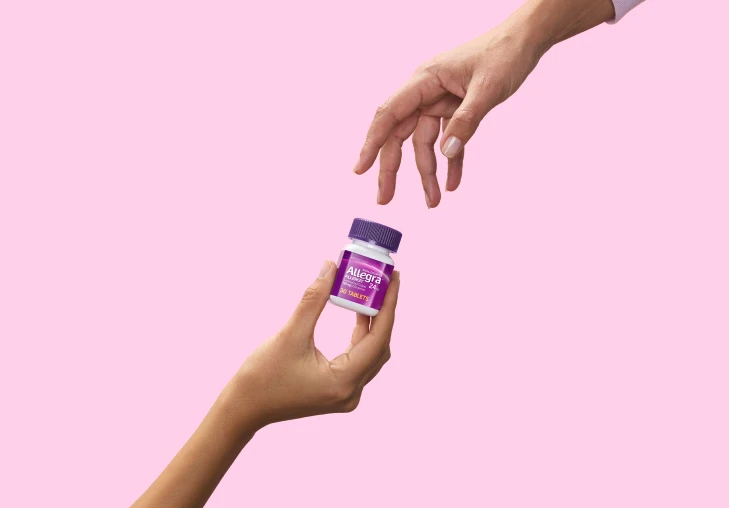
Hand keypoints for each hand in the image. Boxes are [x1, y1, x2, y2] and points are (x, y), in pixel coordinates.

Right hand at [231, 260, 399, 426]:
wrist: (244, 408)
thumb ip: (313, 300)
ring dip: (373, 323)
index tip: (393, 278)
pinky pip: (360, 359)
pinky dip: (362, 336)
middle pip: (380, 346)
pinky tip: (358, 314)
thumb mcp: (289, 334)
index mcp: (343, 381)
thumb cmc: (262, 376)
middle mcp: (351, 392)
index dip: (388, 305)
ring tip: (373, 292)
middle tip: (384, 280)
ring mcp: (346, 394)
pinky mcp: (337, 390)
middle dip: (384, 311)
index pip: (379, 338)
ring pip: (372, 353)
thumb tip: (330, 267)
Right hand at [353, 0, 614, 207]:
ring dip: (427, 173)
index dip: (372, 143)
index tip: (360, 169)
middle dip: (392, 168)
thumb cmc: (504, 54)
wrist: (524, 42)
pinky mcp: (454, 110)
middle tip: (384, 199)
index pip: (390, 114)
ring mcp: (439, 102)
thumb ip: (466, 121)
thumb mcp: (487, 89)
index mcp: (425, 80)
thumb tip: (445, 152)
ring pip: (423, 143)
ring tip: (433, 202)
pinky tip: (452, 184)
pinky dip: (450, 163)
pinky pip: (447, 141)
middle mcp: (426, 92)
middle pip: (400, 135)